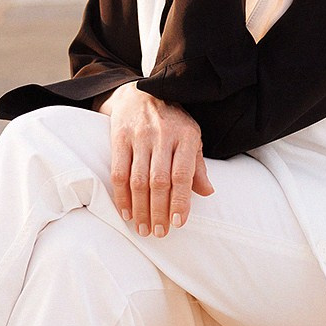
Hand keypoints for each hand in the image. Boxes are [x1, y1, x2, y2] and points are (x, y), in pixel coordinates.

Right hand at [99, 83, 213, 235]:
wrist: (140, 93)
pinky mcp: (119, 137)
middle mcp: (162, 135)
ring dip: (140, 208)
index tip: (178, 223)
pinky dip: (121, 196)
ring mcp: (139, 136)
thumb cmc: (171, 121)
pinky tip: (126, 211)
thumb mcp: (191, 137)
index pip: (182, 175)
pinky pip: (118, 172)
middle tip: (158, 232)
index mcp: (185, 136)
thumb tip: (207, 193)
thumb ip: (197, 166)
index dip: (180, 202)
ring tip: (142, 228)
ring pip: (138, 180)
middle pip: (159, 181)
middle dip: (158, 211)